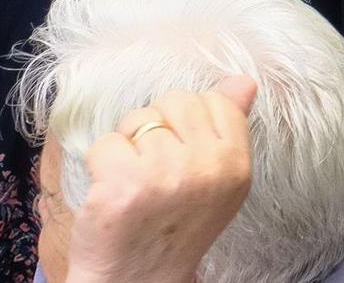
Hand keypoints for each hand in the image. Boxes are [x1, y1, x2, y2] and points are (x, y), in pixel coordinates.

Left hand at [63, 75, 256, 282]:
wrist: (139, 280)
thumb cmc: (176, 227)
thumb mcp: (218, 181)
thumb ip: (230, 128)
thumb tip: (243, 81)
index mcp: (236, 164)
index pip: (215, 101)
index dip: (189, 122)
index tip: (182, 154)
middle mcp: (207, 167)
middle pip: (175, 101)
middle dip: (157, 126)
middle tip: (154, 168)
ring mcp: (165, 175)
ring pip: (137, 120)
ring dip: (128, 147)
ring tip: (134, 182)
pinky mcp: (122, 185)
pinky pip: (106, 143)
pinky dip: (100, 164)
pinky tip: (111, 192)